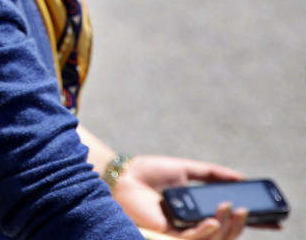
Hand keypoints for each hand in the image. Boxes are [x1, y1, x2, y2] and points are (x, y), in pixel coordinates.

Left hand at [113, 155, 249, 238]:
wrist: (126, 174)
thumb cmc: (151, 172)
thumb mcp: (187, 169)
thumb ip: (213, 174)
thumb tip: (240, 177)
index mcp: (198, 214)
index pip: (229, 225)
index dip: (252, 225)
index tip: (275, 220)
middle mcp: (192, 228)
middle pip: (226, 238)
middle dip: (240, 227)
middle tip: (246, 210)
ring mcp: (181, 234)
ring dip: (227, 228)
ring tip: (228, 208)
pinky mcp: (167, 237)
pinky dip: (206, 232)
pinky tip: (211, 219)